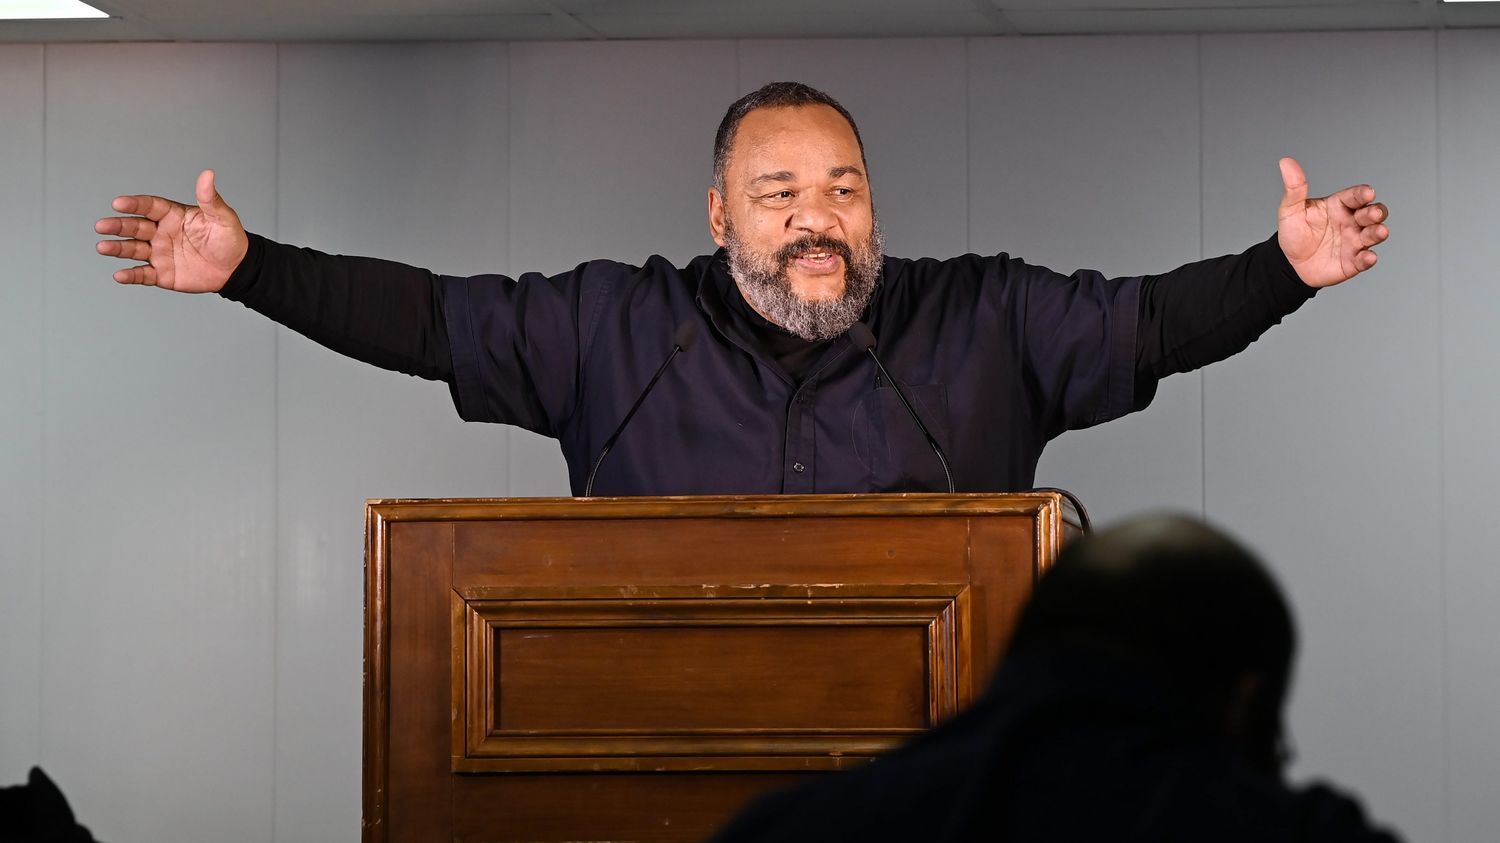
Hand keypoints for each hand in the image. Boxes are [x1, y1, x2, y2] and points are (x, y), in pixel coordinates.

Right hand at [95, 169, 248, 293]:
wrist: (237, 269)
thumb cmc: (229, 239)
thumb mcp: (222, 218)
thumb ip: (210, 199)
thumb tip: (208, 174)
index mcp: (172, 215)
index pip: (149, 207)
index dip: (134, 204)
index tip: (118, 204)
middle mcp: (161, 233)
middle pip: (135, 227)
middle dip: (118, 226)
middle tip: (101, 226)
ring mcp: (160, 253)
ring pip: (133, 249)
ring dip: (117, 248)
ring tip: (103, 247)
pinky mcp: (162, 273)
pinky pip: (143, 274)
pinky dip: (131, 275)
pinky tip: (119, 275)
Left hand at [1276, 157, 1389, 288]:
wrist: (1289, 263)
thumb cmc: (1295, 233)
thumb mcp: (1290, 210)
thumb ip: (1294, 188)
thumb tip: (1286, 162)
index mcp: (1339, 205)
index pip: (1355, 196)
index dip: (1363, 194)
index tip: (1367, 193)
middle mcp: (1351, 221)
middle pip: (1371, 213)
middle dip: (1375, 212)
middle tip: (1373, 214)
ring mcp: (1354, 241)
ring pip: (1373, 234)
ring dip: (1378, 232)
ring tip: (1379, 232)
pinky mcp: (1352, 261)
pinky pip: (1363, 260)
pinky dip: (1368, 258)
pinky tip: (1368, 257)